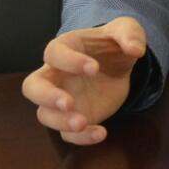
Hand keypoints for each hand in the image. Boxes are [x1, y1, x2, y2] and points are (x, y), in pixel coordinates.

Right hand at [21, 16, 145, 144]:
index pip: (54, 53)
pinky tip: (101, 133)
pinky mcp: (73, 117)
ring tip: (83, 122)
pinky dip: (80, 138)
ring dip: (60, 121)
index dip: (69, 61)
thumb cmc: (112, 44)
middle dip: (46, 96)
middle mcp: (56, 75)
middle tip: (68, 103)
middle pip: (32, 87)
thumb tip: (136, 49)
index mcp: (64, 48)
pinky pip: (67, 133)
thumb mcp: (126, 30)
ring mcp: (61, 98)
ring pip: (45, 114)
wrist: (118, 67)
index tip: (95, 68)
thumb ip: (130, 34)